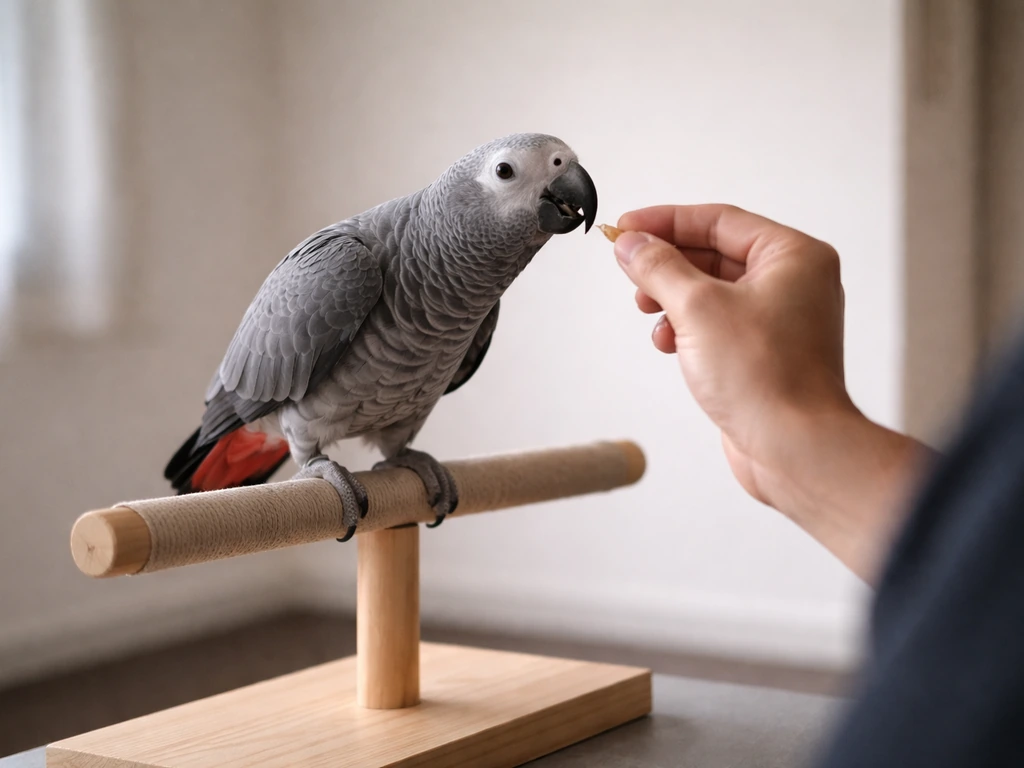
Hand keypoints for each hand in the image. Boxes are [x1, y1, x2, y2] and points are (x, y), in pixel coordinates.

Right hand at [612, 204, 933, 582]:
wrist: (792, 447)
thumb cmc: (768, 378)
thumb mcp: (697, 307)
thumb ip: (658, 267)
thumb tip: (633, 245)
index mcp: (793, 256)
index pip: (718, 220)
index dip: (666, 222)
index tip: (628, 229)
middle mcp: (792, 283)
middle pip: (713, 254)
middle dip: (667, 264)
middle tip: (631, 269)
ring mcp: (779, 320)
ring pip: (711, 291)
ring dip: (672, 298)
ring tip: (648, 310)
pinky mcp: (763, 352)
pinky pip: (716, 324)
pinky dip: (687, 327)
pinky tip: (668, 341)